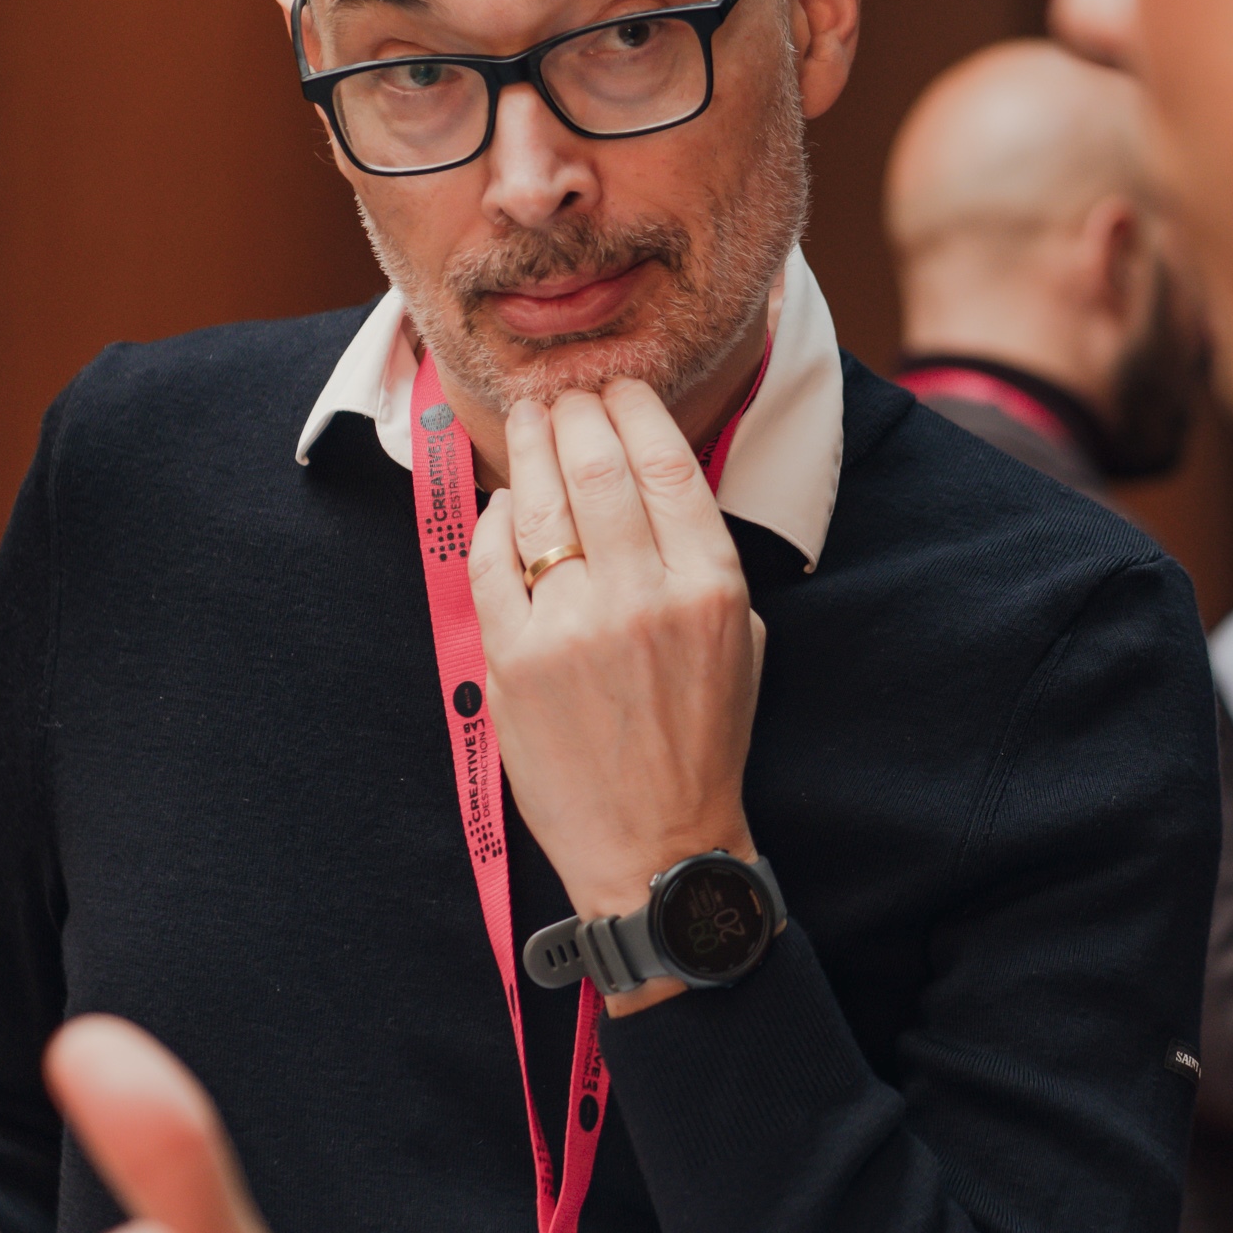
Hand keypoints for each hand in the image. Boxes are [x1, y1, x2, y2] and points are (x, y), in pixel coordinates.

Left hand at [467, 382, 766, 979]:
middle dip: (573, 411)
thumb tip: (647, 475)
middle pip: (594, 463)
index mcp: (709, 585)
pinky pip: (491, 562)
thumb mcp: (741, 637)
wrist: (656, 843)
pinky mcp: (514, 661)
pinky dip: (494, 520)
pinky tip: (504, 504)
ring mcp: (572, 628)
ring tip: (529, 421)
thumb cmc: (703, 739)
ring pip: (538, 502)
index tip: (618, 388)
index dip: (633, 407)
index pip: (664, 460)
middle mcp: (642, 596)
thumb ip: (700, 556)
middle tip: (563, 395)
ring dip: (528, 446)